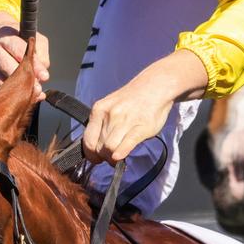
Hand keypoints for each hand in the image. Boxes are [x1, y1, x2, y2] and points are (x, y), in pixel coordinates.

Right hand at [0, 11, 49, 94]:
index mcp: (7, 38)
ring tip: (32, 92)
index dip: (33, 65)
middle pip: (8, 67)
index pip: (20, 52)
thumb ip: (41, 55)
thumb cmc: (21, 40)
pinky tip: (23, 94)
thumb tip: (42, 75)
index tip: (44, 76)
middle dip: (25, 79)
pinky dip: (12, 94)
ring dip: (18, 89)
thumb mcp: (36, 40)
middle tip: (38, 87)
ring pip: (2, 81)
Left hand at [82, 50, 208, 162]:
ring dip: (112, 158)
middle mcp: (110, 114)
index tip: (97, 157)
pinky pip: (126, 144)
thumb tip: (96, 145)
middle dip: (103, 157)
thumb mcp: (110, 106)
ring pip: (110, 148)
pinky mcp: (141, 127)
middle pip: (98, 147)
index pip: (87, 140)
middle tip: (109, 158)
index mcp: (99, 109)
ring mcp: (125, 120)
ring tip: (118, 157)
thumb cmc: (134, 99)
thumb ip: (102, 123)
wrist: (156, 86)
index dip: (91, 154)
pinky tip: (121, 157)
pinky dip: (121, 153)